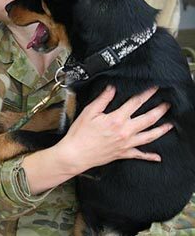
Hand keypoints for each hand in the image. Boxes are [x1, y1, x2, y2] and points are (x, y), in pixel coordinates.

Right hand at [55, 86, 172, 174]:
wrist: (76, 154)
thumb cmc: (80, 134)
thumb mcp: (88, 112)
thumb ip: (102, 100)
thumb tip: (111, 89)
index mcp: (116, 119)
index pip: (135, 103)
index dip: (146, 94)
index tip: (154, 89)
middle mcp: (125, 131)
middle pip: (148, 119)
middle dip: (159, 110)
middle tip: (167, 104)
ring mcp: (126, 143)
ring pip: (149, 136)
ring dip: (161, 130)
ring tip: (169, 125)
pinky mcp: (123, 153)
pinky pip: (139, 155)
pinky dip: (149, 156)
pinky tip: (157, 157)